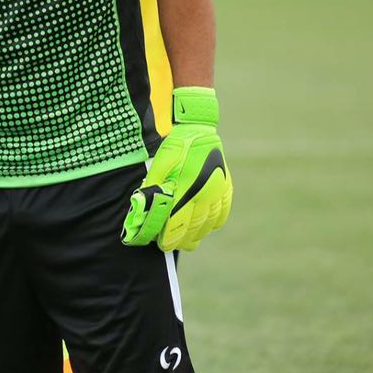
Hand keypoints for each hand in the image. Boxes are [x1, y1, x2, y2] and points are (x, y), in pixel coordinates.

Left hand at [122, 87, 231, 251]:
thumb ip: (154, 186)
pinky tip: (204, 227)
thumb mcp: (159, 163)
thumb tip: (146, 207)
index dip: (169, 237)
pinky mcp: (226, 188)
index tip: (161, 244)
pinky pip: (222, 215)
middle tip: (169, 244)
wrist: (199, 128)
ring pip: (208, 225)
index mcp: (187, 187)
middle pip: (193, 228)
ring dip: (196, 235)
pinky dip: (212, 224)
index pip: (178, 223)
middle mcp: (205, 192)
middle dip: (180, 240)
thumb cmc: (176, 145)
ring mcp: (218, 192)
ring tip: (185, 240)